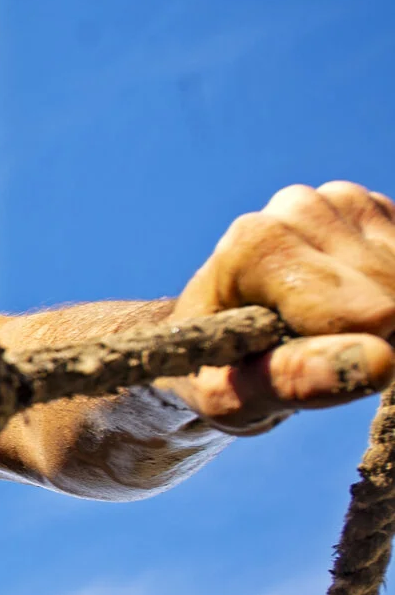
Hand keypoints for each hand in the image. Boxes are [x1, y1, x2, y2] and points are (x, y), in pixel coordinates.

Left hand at [163, 182, 394, 432]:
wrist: (222, 330)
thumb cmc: (219, 369)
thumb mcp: (231, 395)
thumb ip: (295, 379)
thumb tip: (379, 362)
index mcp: (255, 242)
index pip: (366, 313)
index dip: (349, 352)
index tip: (301, 354)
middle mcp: (297, 206)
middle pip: (392, 297)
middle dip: (371, 334)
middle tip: (316, 343)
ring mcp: (338, 199)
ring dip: (385, 315)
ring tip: (329, 323)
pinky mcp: (373, 207)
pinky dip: (394, 290)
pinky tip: (354, 298)